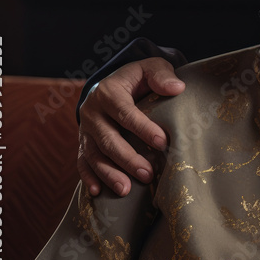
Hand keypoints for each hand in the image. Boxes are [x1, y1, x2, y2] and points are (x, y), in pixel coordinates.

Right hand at [77, 58, 184, 196]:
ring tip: (126, 190)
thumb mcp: (150, 67)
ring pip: (93, 154)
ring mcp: (85, 129)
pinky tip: (97, 193)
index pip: (125, 113)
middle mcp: (92, 112)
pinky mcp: (83, 142)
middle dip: (127, 159)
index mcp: (108, 92)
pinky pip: (82, 161)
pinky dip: (88, 177)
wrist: (111, 83)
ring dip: (109, 173)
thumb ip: (162, 75)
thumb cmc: (137, 78)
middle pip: (108, 139)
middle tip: (148, 174)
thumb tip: (177, 88)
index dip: (143, 129)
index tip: (163, 143)